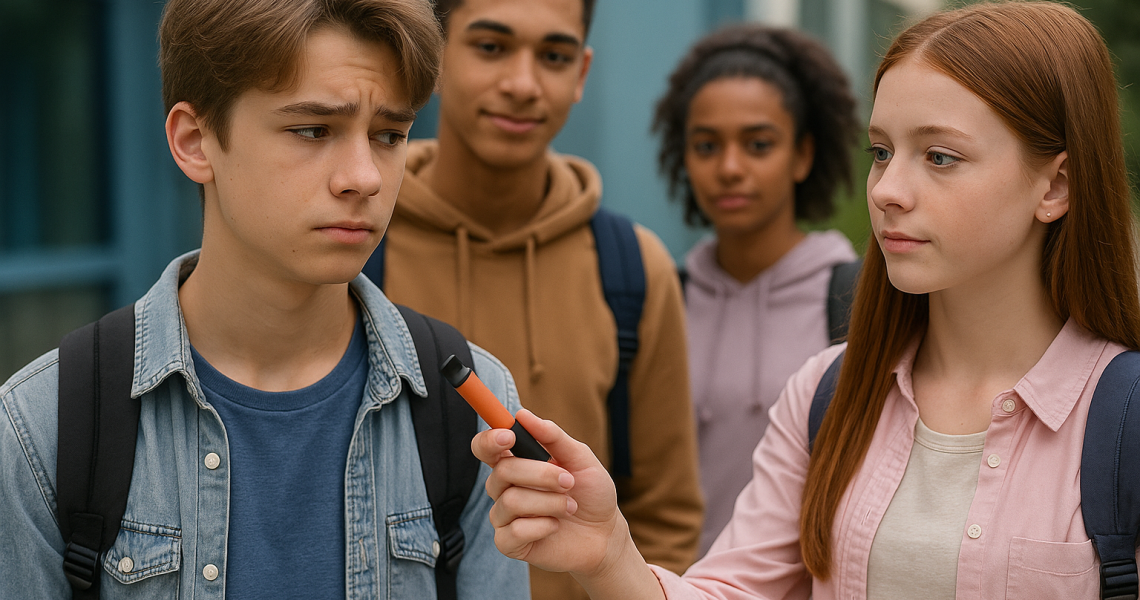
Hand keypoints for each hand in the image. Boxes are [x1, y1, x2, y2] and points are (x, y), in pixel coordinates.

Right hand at [471, 409, 625, 577]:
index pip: (485, 447)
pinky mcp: (508, 543)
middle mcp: (504, 487)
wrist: (604, 533)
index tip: (507, 436)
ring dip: (549, 502)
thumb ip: (552, 436)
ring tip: (570, 506)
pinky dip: (542, 526)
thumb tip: (522, 414)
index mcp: (516, 462)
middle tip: (569, 481)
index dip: (489, 440)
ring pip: (511, 501)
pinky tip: (555, 526)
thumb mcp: (580, 457)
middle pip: (502, 472)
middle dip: (541, 474)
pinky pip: (514, 531)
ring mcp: (504, 516)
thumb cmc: (590, 492)